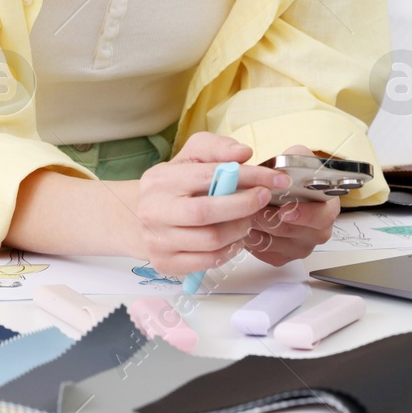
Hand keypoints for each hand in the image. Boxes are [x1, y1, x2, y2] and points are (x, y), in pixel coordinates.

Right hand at [128, 132, 291, 276]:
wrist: (138, 218)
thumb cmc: (172, 186)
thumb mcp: (189, 157)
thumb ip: (216, 148)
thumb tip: (243, 153)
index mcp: (160, 180)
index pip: (208, 176)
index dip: (246, 177)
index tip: (273, 179)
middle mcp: (154, 211)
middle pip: (207, 212)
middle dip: (244, 205)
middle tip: (262, 199)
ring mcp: (157, 241)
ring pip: (210, 241)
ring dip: (239, 230)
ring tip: (247, 219)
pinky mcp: (165, 264)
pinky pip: (207, 262)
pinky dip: (229, 251)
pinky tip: (234, 239)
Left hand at [244, 144, 341, 265]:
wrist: (282, 190)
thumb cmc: (292, 176)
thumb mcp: (298, 158)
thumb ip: (294, 160)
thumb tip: (282, 170)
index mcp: (327, 208)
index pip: (322, 217)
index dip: (304, 215)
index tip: (284, 210)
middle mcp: (318, 231)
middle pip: (294, 232)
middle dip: (271, 220)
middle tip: (254, 209)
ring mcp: (300, 247)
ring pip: (276, 244)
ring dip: (258, 229)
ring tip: (245, 214)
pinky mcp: (282, 256)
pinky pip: (265, 253)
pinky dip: (253, 241)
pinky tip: (245, 226)